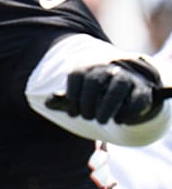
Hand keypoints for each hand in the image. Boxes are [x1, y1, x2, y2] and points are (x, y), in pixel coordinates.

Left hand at [45, 58, 164, 124]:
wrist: (127, 89)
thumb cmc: (96, 94)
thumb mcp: (79, 95)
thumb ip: (64, 100)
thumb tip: (47, 103)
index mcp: (89, 68)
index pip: (77, 74)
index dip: (72, 94)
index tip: (72, 111)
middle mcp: (107, 69)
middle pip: (95, 81)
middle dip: (88, 101)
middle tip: (87, 117)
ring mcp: (126, 78)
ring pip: (117, 87)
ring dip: (107, 106)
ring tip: (99, 120)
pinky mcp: (142, 90)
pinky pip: (137, 99)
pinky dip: (128, 111)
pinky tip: (119, 121)